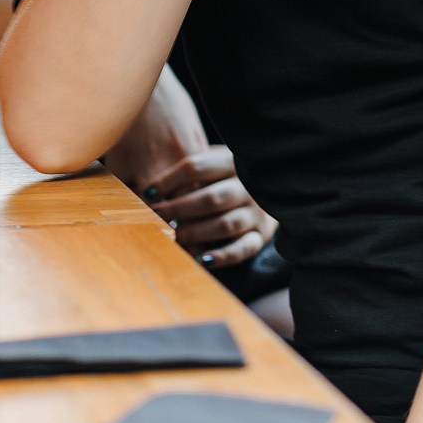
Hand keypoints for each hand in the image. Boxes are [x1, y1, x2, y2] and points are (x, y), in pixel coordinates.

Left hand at [142, 145, 274, 268]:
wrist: (275, 190)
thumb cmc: (228, 177)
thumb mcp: (214, 164)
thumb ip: (190, 172)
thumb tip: (147, 186)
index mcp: (233, 163)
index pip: (198, 167)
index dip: (170, 179)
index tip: (149, 192)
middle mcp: (248, 187)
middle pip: (211, 198)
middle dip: (179, 208)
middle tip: (156, 216)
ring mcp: (257, 212)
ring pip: (225, 224)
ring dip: (195, 232)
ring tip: (174, 236)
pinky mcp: (260, 235)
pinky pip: (243, 248)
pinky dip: (222, 256)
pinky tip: (201, 259)